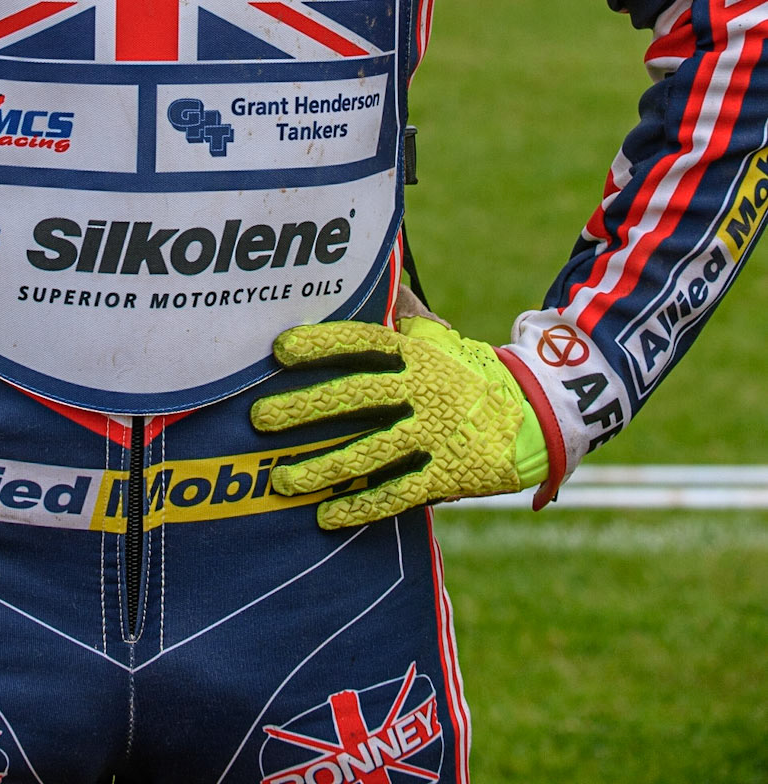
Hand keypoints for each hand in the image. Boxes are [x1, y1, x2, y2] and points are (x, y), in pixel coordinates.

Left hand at [250, 315, 550, 528]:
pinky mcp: (448, 474)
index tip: (280, 349)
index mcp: (417, 354)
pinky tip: (327, 515)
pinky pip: (398, 492)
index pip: (362, 341)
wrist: (536, 417)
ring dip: (323, 467)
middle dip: (304, 407)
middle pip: (355, 395)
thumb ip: (407, 314)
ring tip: (282, 479)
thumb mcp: (442, 338)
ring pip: (370, 450)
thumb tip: (382, 279)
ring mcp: (435, 434)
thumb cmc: (472, 373)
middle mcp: (423, 390)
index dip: (321, 343)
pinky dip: (361, 505)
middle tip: (259, 418)